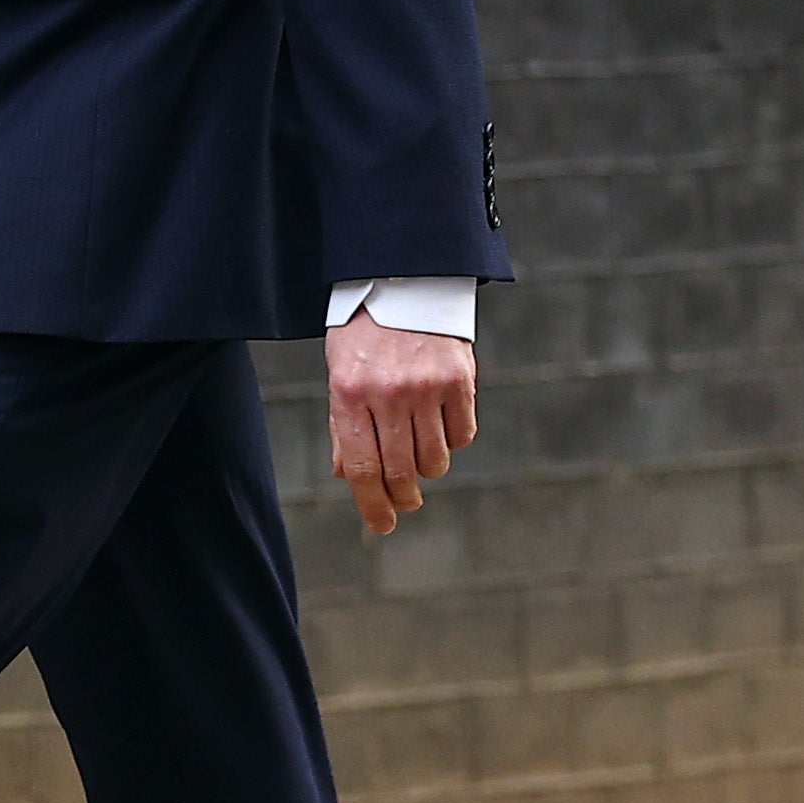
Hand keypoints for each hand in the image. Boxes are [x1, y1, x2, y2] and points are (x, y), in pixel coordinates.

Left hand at [327, 318, 477, 537]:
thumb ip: (343, 426)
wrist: (403, 278)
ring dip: (428, 469)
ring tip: (421, 456)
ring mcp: (426, 386)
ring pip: (435, 459)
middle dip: (403, 497)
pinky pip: (462, 434)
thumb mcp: (340, 373)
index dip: (372, 505)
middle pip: (400, 471)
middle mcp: (387, 393)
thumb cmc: (365, 331)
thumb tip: (350, 478)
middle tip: (405, 502)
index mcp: (348, 393)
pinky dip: (453, 440)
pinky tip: (441, 425)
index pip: (362, 468)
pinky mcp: (459, 378)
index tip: (382, 524)